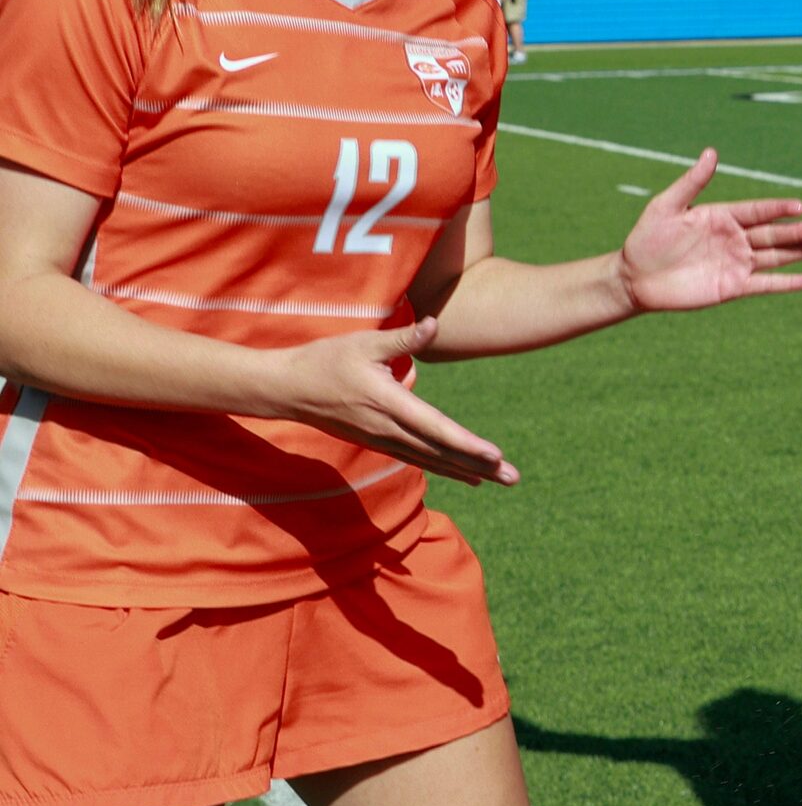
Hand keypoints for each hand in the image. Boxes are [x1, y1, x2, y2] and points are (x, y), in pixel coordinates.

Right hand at [267, 316, 515, 485]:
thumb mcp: (364, 343)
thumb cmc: (324, 360)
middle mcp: (388, 428)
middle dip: (479, 466)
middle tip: (514, 478)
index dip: (467, 444)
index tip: (495, 456)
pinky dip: (443, 467)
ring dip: (466, 471)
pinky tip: (466, 475)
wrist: (284, 388)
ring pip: (431, 460)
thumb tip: (434, 324)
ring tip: (499, 481)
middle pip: (441, 452)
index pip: (436, 429)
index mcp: (388, 403)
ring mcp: (381, 438)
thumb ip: (403, 338)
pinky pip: (416, 458)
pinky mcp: (376, 441)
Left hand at [613, 151, 801, 312]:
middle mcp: (735, 239)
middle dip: (800, 232)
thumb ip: (692, 182)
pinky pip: (767, 284)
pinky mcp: (734, 287)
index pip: (758, 211)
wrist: (634, 278)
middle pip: (775, 234)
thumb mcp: (666, 206)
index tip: (799, 207)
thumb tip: (711, 152)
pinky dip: (790, 283)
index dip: (778, 209)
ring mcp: (737, 264)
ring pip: (778, 256)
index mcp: (723, 217)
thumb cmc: (646, 239)